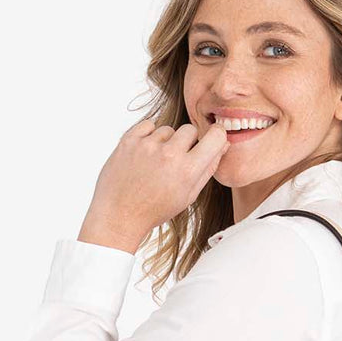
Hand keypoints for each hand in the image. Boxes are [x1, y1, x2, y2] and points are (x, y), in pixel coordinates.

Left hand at [78, 118, 229, 251]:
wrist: (119, 215)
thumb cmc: (155, 209)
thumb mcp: (188, 196)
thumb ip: (207, 169)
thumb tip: (222, 145)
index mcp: (187, 171)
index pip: (215, 136)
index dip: (216, 136)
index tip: (212, 138)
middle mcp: (169, 155)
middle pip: (191, 130)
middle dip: (188, 142)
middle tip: (177, 160)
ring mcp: (147, 146)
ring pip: (168, 129)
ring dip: (165, 142)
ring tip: (156, 163)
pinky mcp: (129, 140)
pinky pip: (148, 126)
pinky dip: (148, 136)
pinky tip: (145, 155)